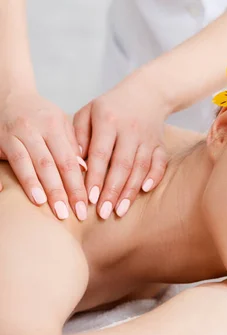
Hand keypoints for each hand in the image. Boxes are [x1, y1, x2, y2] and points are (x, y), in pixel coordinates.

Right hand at [0, 90, 86, 219]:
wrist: (8, 95)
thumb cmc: (40, 115)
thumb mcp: (60, 123)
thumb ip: (71, 145)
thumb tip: (84, 170)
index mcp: (53, 126)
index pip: (68, 160)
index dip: (76, 185)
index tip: (84, 206)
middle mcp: (32, 130)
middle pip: (48, 164)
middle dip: (59, 191)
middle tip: (67, 214)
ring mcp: (12, 135)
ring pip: (25, 162)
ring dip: (34, 185)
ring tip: (44, 205)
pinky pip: (2, 159)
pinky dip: (2, 175)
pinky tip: (4, 191)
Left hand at [73, 75, 168, 218]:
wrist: (147, 92)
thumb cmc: (111, 107)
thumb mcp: (89, 112)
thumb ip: (78, 135)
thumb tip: (76, 164)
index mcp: (108, 120)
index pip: (101, 153)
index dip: (96, 176)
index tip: (89, 198)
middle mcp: (130, 130)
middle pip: (122, 164)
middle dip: (112, 190)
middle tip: (103, 212)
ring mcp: (148, 138)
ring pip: (140, 167)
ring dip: (130, 191)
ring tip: (120, 210)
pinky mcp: (160, 144)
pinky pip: (160, 162)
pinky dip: (154, 176)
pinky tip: (145, 190)